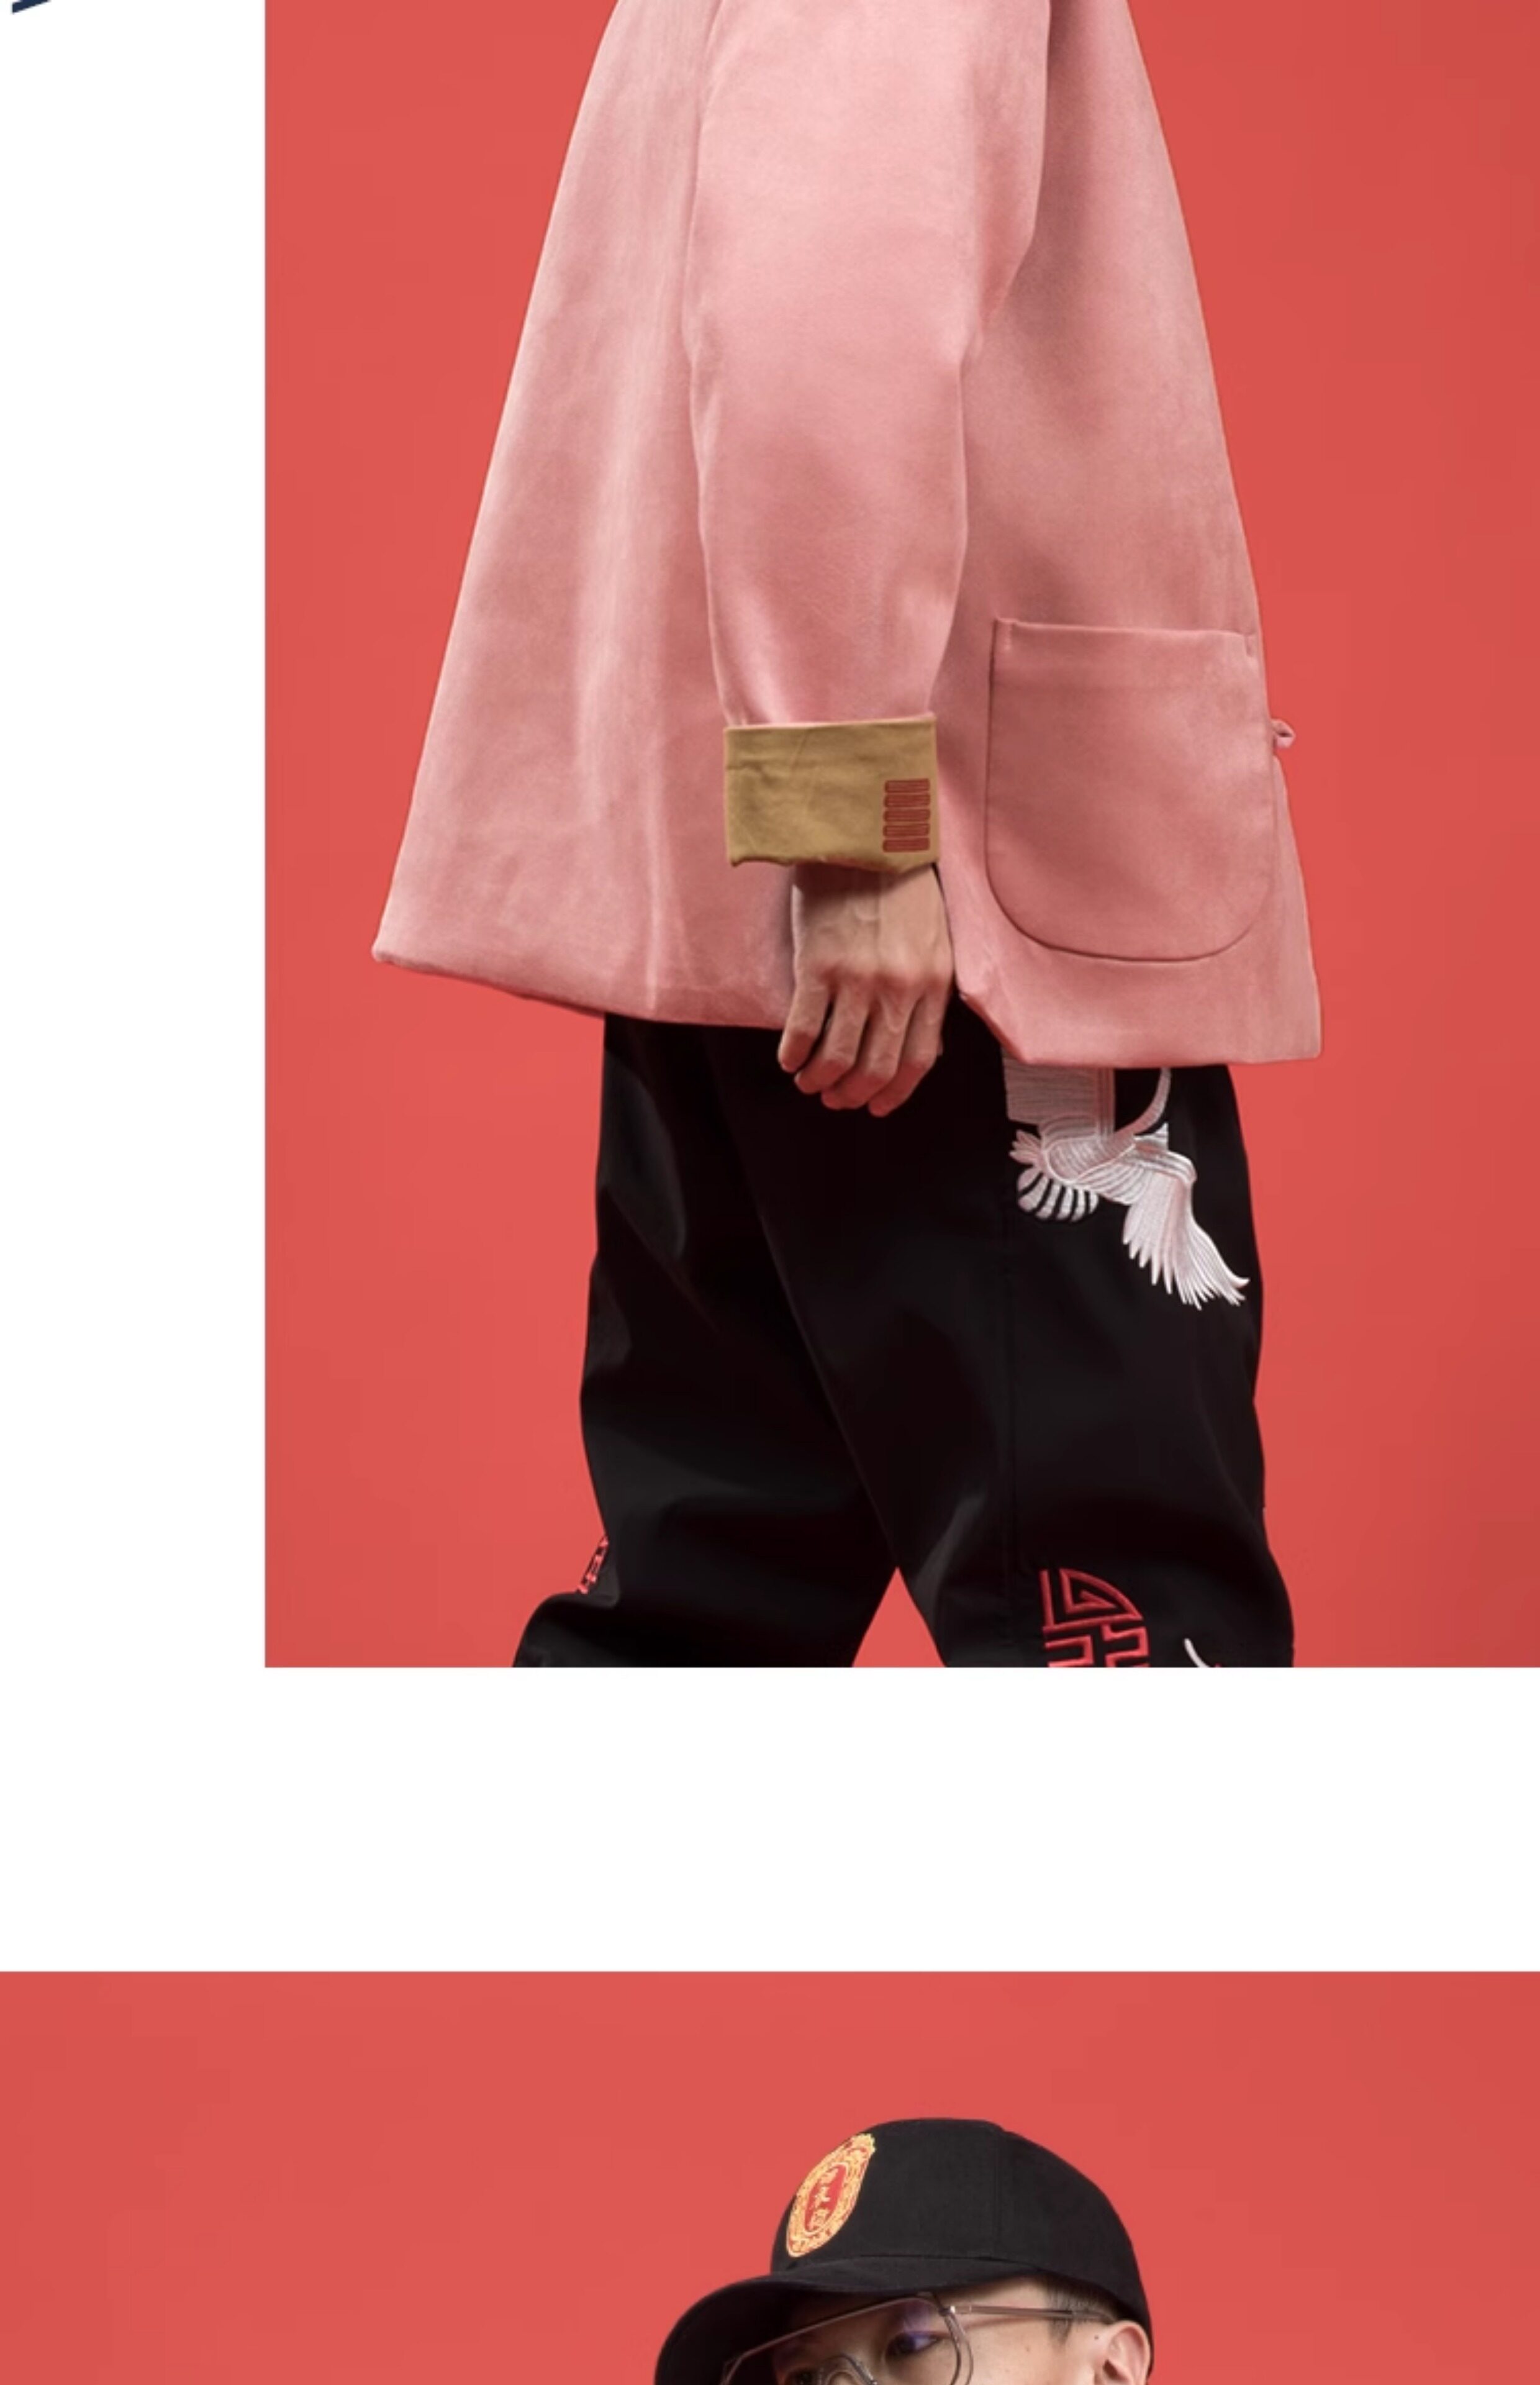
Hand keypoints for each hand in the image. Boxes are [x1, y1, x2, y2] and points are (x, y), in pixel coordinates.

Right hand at [778, 861, 954, 1114]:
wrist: (863, 838)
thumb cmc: (901, 887)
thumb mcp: (935, 941)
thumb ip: (929, 992)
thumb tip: (920, 1047)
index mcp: (933, 983)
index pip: (918, 1060)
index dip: (895, 1093)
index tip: (876, 1107)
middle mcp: (897, 988)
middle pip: (877, 1068)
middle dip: (854, 1095)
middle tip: (837, 1100)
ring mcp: (856, 980)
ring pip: (838, 1058)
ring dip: (821, 1082)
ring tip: (810, 1084)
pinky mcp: (817, 966)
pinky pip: (802, 1029)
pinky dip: (793, 1055)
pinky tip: (788, 1061)